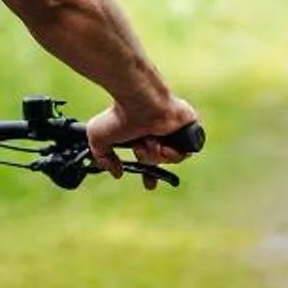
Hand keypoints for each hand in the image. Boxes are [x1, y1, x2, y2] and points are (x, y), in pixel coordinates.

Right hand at [86, 94, 201, 187]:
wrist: (139, 101)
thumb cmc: (118, 115)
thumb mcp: (98, 139)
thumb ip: (102, 158)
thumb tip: (116, 173)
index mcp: (141, 136)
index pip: (149, 160)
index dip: (150, 176)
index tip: (149, 186)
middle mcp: (158, 134)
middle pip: (159, 161)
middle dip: (148, 159)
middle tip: (141, 146)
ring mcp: (174, 130)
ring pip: (171, 158)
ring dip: (157, 153)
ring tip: (149, 139)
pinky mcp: (190, 127)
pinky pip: (186, 151)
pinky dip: (174, 152)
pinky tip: (163, 142)